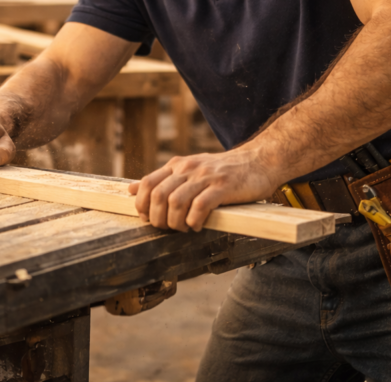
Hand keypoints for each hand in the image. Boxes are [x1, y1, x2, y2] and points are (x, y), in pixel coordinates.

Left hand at [128, 149, 277, 231]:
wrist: (259, 161)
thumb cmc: (223, 171)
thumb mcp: (188, 170)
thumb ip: (161, 180)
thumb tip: (130, 189)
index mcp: (178, 165)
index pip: (147, 183)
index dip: (142, 205)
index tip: (149, 219)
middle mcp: (188, 168)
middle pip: (157, 196)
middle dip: (157, 219)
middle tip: (168, 228)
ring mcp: (205, 177)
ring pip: (175, 202)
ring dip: (175, 223)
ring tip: (184, 228)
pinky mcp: (223, 187)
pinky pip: (200, 206)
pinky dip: (194, 221)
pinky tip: (199, 226)